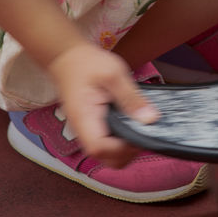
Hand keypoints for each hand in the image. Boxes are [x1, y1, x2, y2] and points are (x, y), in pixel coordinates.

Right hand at [46, 44, 158, 168]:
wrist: (67, 57)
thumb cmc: (87, 63)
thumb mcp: (114, 74)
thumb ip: (131, 98)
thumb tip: (150, 119)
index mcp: (84, 118)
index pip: (100, 149)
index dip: (122, 149)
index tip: (138, 135)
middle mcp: (83, 130)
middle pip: (104, 159)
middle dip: (126, 153)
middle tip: (142, 133)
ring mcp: (86, 130)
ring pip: (106, 155)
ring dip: (124, 149)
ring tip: (139, 128)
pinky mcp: (92, 127)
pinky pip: (106, 144)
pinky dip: (120, 142)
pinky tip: (131, 125)